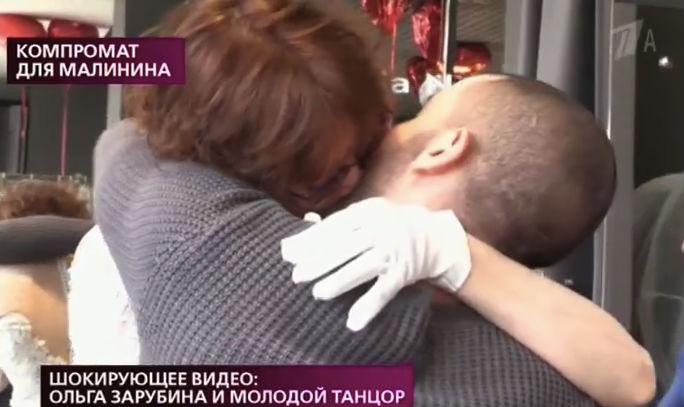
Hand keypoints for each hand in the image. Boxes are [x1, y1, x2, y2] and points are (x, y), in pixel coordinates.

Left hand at [281, 198, 471, 330]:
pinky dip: (369, 306)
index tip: (289, 254)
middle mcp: (379, 229)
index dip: (309, 241)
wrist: (434, 236)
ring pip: (362, 267)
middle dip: (318, 262)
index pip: (333, 227)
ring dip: (339, 281)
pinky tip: (353, 322)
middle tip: (296, 276)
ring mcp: (392, 252)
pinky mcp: (403, 273)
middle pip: (344, 246)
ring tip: (317, 293)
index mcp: (366, 212)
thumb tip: (291, 244)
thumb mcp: (363, 215)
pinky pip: (384, 291)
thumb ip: (331, 227)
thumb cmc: (386, 225)